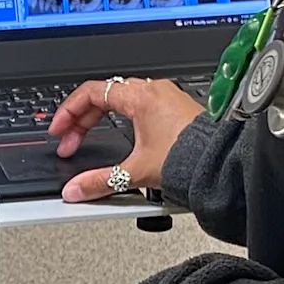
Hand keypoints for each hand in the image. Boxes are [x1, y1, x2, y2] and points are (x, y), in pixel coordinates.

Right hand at [48, 78, 203, 202]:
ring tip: (92, 140)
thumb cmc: (191, 157)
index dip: (68, 112)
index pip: (90, 93)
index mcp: (141, 97)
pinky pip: (141, 109)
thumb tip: (75, 190)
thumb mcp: (137, 171)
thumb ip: (100, 181)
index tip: (60, 131)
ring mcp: (167, 100)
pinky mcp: (177, 112)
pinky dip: (123, 123)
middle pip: (104, 97)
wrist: (224, 163)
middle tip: (71, 143)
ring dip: (102, 120)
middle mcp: (154, 92)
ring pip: (122, 101)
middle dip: (82, 122)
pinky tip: (122, 141)